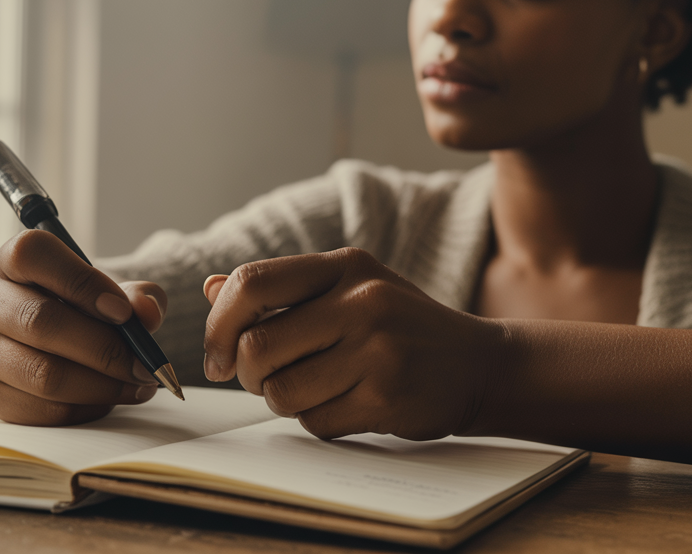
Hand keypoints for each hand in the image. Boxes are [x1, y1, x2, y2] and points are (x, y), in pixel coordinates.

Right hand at [0, 229, 165, 425]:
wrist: (33, 344)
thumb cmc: (77, 309)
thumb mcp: (108, 292)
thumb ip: (136, 296)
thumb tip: (147, 311)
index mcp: (14, 259)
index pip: (34, 255)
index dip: (82, 283)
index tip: (124, 313)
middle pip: (41, 322)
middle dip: (103, 348)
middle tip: (143, 364)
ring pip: (43, 374)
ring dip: (101, 386)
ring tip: (136, 384)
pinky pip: (42, 409)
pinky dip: (85, 408)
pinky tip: (109, 398)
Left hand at [203, 247, 508, 440]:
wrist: (481, 364)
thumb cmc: (403, 326)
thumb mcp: (351, 290)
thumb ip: (283, 291)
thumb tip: (210, 289)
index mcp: (346, 267)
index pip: (252, 282)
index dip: (220, 324)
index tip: (221, 355)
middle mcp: (361, 301)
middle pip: (258, 347)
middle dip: (251, 374)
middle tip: (270, 379)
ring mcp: (377, 350)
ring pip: (282, 392)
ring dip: (286, 401)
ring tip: (319, 389)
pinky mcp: (387, 397)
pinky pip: (316, 423)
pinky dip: (320, 421)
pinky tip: (350, 404)